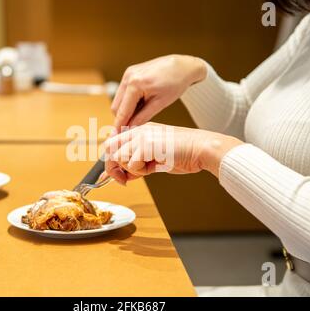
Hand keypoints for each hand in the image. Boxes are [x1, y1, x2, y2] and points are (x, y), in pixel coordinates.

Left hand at [104, 122, 242, 183]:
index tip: (117, 176)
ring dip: (131, 169)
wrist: (200, 149)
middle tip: (125, 179)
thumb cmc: (183, 155)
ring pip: (119, 157)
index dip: (112, 162)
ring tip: (148, 169)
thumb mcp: (154, 159)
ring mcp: (141, 136)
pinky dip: (140, 171)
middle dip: (114, 167)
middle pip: (109, 148)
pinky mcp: (146, 144)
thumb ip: (137, 165)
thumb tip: (120, 177)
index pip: (113, 143)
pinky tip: (155, 166)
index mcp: (140, 130)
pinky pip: (132, 163)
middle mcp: (138, 130)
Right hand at [111, 55, 206, 130]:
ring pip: (118, 99)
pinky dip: (129, 101)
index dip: (119, 126)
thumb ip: (142, 117)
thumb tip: (130, 128)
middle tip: (132, 128)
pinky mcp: (130, 72)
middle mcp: (128, 77)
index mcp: (135, 84)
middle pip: (116, 106)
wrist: (182, 66)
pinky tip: (141, 104)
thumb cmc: (176, 83)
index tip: (116, 137)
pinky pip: (124, 91)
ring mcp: (128, 73)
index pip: (122, 111)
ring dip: (125, 110)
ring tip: (141, 114)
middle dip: (122, 118)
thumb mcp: (160, 104)